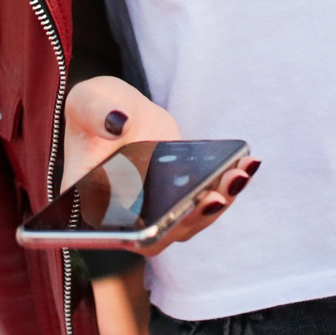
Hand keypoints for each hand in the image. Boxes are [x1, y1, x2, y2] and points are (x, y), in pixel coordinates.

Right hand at [61, 76, 258, 255]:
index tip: (159, 223)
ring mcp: (157, 213)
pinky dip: (227, 187)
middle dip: (189, 219)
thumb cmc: (97, 108)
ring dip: (217, 203)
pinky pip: (206, 201)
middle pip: (159, 234)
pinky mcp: (182, 201)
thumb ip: (93, 110)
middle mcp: (124, 218)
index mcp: (91, 201)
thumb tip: (117, 123)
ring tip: (237, 174)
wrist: (123, 110)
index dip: (135, 234)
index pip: (110, 230)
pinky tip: (247, 163)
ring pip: (188, 222)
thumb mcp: (88, 100)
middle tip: (213, 196)